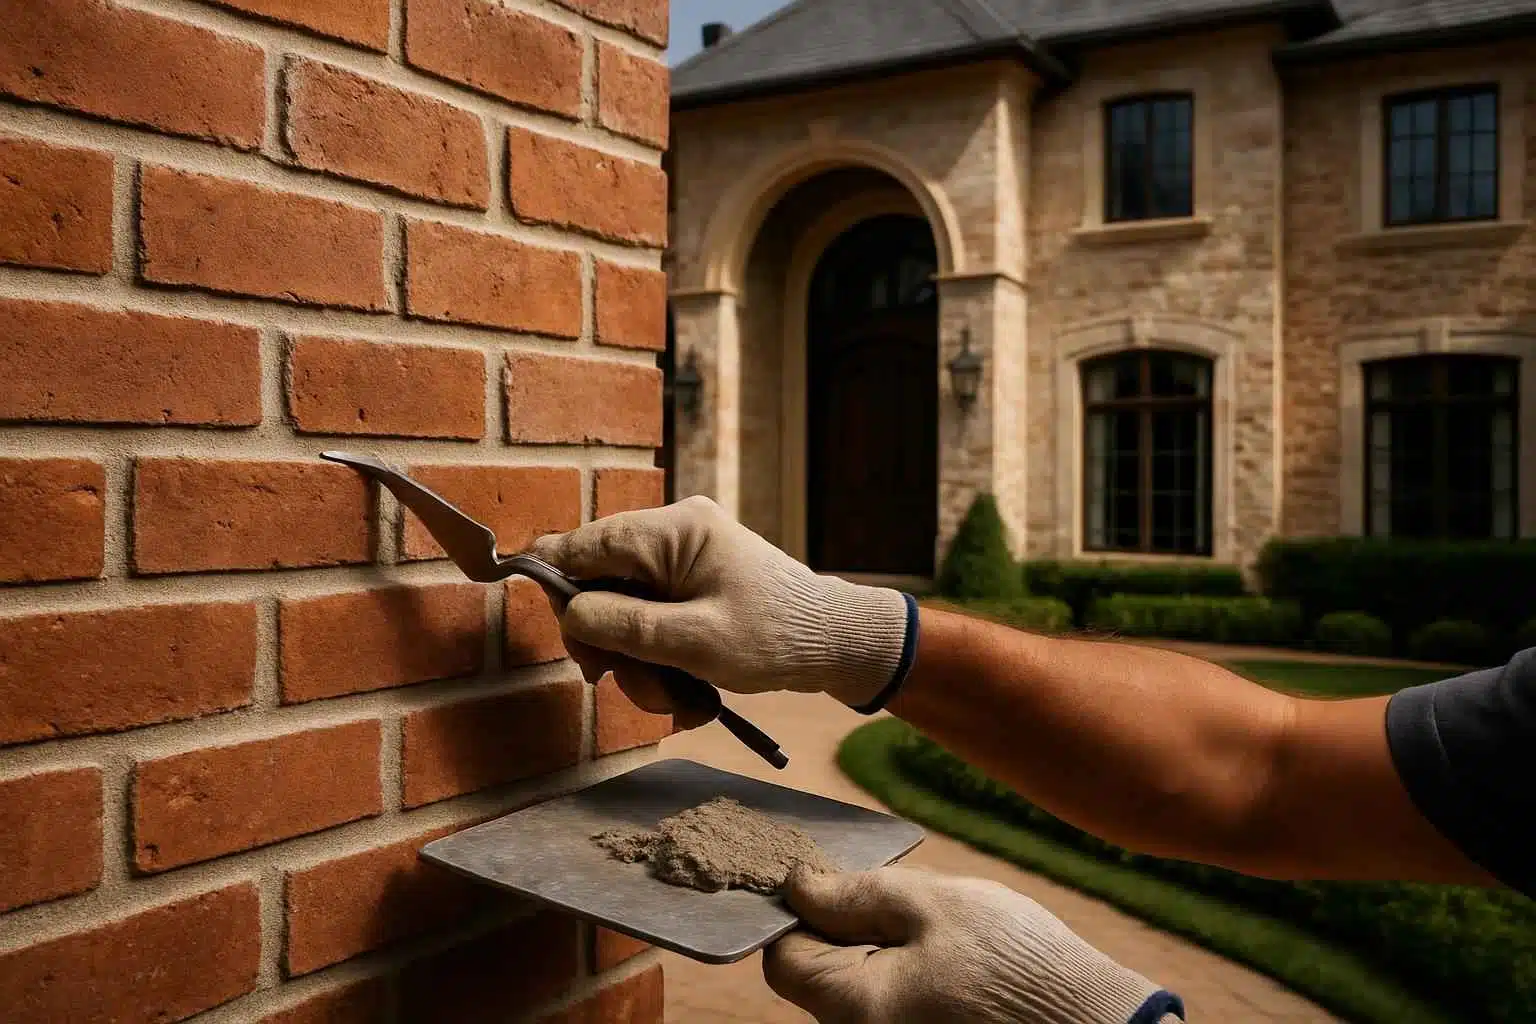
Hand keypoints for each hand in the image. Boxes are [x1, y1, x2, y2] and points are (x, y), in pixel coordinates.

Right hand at [529, 496, 909, 716]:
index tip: (540, 616)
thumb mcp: (694, 641)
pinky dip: (660, 659)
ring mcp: (685, 561)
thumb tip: (568, 613)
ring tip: (673, 700)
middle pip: (601, 583)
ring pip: (625, 611)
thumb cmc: (775, 638)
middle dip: (608, 642)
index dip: (554, 578)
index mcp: (675, 530)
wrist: (837, 645)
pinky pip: (653, 620)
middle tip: (617, 682)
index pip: (588, 543)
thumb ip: (625, 626)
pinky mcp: (693, 587)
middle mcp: (675, 535)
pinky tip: (686, 695)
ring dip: (638, 663)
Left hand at [764, 866, 1170, 1023]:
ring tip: (936, 931)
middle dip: (845, 928)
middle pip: (818, 974)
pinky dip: (905, 973)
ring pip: (856, 986)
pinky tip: (949, 960)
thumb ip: (856, 894)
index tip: (834, 881)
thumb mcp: (935, 905)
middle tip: (901, 901)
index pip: (782, 958)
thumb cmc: (1018, 965)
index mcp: (852, 1008)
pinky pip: (890, 1003)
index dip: (798, 912)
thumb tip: (796, 885)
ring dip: (879, 949)